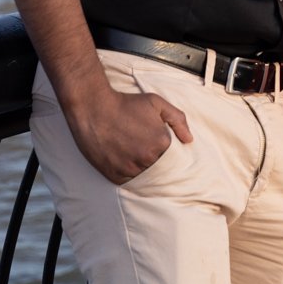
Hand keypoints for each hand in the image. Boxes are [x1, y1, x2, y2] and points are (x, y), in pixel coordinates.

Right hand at [66, 87, 193, 184]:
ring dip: (137, 164)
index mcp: (162, 143)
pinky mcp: (115, 176)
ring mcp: (131, 169)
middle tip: (135, 142)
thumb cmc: (125, 103)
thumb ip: (177, 119)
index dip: (159, 145)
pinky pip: (127, 180)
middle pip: (156, 165)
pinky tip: (119, 157)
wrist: (94, 107)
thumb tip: (189, 140)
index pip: (169, 154)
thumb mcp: (156, 103)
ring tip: (126, 148)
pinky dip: (125, 172)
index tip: (148, 138)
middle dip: (149, 155)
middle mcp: (148, 159)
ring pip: (142, 174)